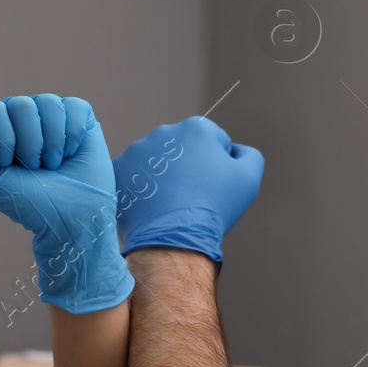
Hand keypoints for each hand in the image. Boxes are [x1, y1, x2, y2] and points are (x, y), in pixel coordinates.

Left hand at [0, 94, 133, 312]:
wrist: (71, 219)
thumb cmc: (26, 202)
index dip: (3, 141)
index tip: (9, 167)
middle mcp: (21, 115)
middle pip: (20, 105)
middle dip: (29, 145)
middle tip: (34, 169)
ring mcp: (50, 113)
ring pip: (48, 103)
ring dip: (51, 144)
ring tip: (53, 164)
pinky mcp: (78, 115)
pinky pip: (73, 107)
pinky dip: (72, 136)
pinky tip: (70, 154)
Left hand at [114, 117, 262, 263]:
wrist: (174, 238)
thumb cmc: (213, 207)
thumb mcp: (249, 178)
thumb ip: (248, 154)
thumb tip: (235, 150)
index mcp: (196, 128)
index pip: (214, 141)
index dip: (218, 165)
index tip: (213, 185)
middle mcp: (163, 132)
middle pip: (183, 148)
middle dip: (188, 167)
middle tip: (193, 195)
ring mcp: (137, 151)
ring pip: (157, 161)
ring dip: (164, 176)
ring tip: (171, 203)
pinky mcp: (118, 170)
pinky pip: (135, 176)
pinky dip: (143, 188)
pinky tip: (152, 205)